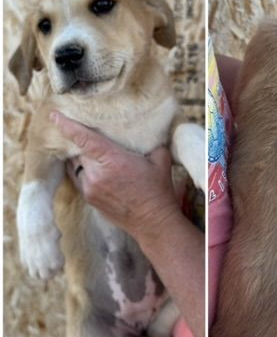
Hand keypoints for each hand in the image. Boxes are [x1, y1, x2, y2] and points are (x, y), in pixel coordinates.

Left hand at [50, 111, 180, 239]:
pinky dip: (82, 170)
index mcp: (113, 160)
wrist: (153, 221)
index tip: (55, 115)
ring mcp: (90, 188)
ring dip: (80, 157)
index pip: (84, 139)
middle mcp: (97, 174)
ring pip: (75, 165)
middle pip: (78, 151)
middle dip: (80, 142)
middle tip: (85, 132)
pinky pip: (78, 178)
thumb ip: (151, 143)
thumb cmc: (158, 190)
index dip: (68, 126)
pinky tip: (92, 168)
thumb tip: (147, 132)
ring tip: (87, 150)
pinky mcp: (89, 199)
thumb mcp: (161, 160)